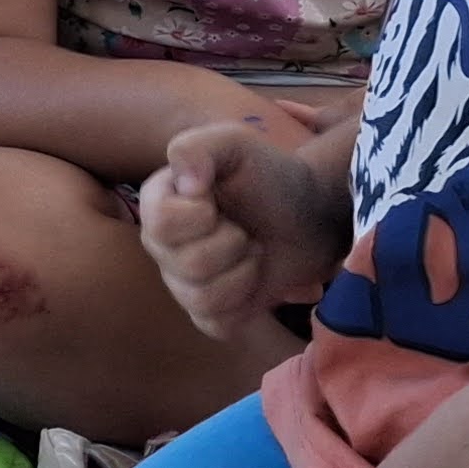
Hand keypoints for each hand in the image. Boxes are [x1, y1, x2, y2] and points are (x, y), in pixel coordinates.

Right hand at [139, 112, 345, 339]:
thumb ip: (198, 147)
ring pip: (200, 298)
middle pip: (185, 264)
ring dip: (243, 273)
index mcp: (157, 203)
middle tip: (246, 229)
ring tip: (254, 251)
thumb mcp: (235, 144)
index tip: (218, 199)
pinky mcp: (209, 314)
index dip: (199, 216)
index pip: (159, 223)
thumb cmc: (270, 177)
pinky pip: (216, 323)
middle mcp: (162, 246)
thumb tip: (185, 183)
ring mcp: (182, 284)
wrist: (311, 216)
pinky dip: (244, 304)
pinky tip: (254, 279)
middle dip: (231, 244)